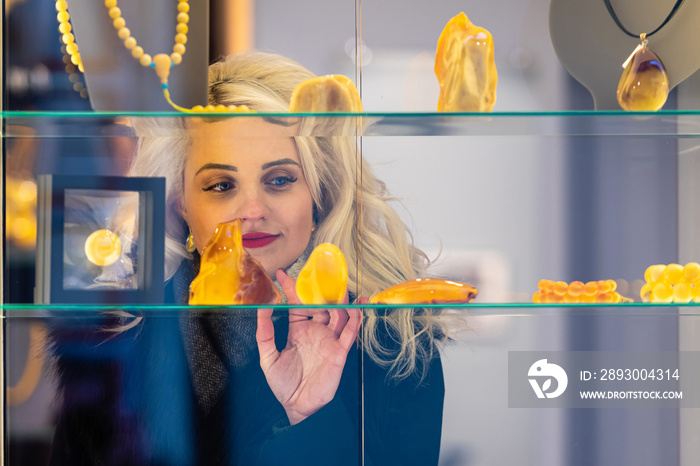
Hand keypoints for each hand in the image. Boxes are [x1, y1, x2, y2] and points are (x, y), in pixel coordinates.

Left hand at [255, 269, 360, 424]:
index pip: (296, 304)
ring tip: (342, 285)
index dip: (290, 288)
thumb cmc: (282, 384)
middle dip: (322, 289)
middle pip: (321, 304)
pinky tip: (357, 307)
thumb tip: (262, 309)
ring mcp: (329, 340)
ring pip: (339, 314)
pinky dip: (355, 319)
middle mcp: (315, 331)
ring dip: (342, 300)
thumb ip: (264, 334)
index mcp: (298, 330)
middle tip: (321, 271)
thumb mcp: (268, 358)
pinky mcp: (339, 352)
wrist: (297, 406)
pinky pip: (350, 333)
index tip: (282, 273)